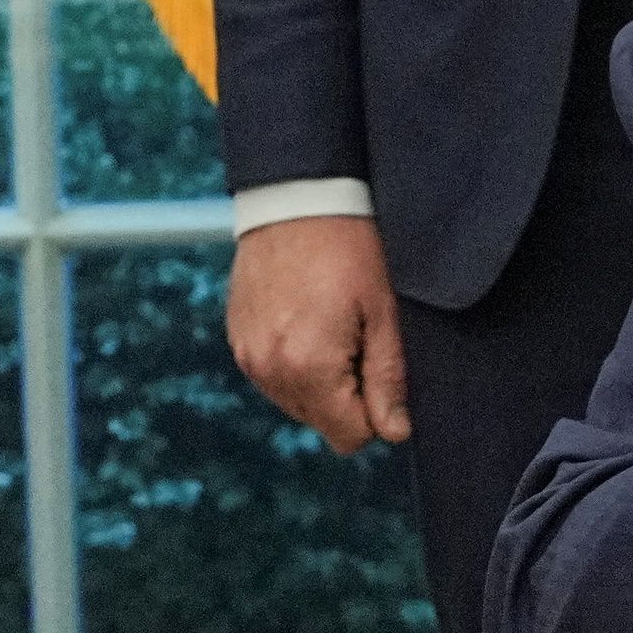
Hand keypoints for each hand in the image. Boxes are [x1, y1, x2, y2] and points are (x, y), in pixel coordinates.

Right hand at [229, 214, 409, 453]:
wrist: (295, 195)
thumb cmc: (349, 247)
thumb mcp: (383, 311)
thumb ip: (388, 379)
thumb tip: (395, 433)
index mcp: (309, 367)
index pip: (349, 437)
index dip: (375, 412)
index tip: (378, 366)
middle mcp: (270, 370)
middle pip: (321, 423)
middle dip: (345, 395)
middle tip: (357, 337)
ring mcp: (248, 355)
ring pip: (295, 402)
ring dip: (318, 380)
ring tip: (329, 324)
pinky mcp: (236, 338)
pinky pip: (272, 375)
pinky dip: (292, 360)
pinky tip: (305, 317)